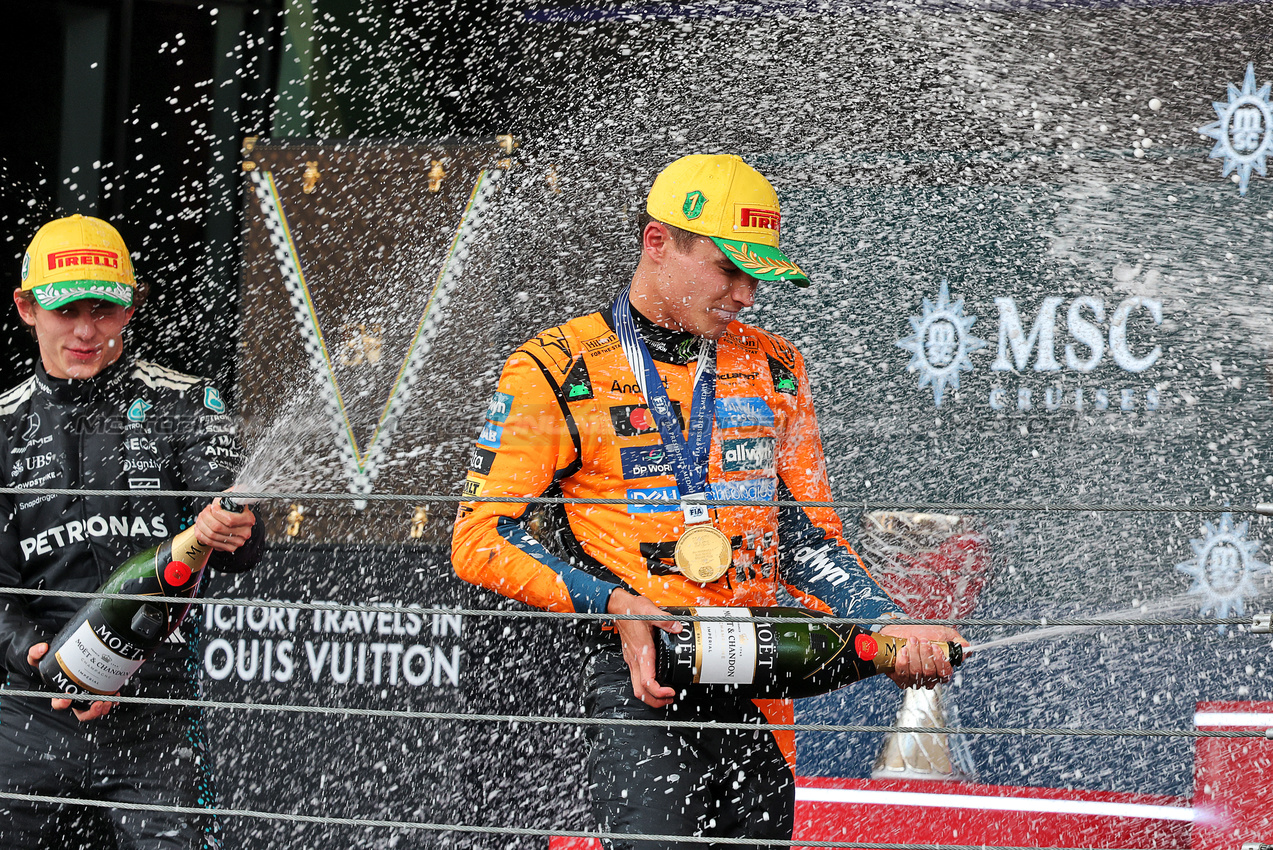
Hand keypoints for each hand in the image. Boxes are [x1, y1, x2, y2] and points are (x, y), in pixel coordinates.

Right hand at [27, 643, 115, 721]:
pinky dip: (112, 699)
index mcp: (60, 694)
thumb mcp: (40, 658)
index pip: (59, 704)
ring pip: (95, 709)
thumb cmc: (52, 663)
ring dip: (103, 708)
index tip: (67, 698)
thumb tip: (43, 649)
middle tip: (98, 703)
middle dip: (91, 712)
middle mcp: (75, 697)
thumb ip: (36, 653)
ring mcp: (87, 695)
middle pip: (82, 712)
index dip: (62, 704)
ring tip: (110, 700)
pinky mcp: (98, 690)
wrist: (66, 657)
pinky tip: (116, 694)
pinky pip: (105, 699)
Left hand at [194, 496, 255, 552]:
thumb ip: (234, 492)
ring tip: (201, 518)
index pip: (230, 520)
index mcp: (248, 519)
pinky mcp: (230, 548)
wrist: (236, 523)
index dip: (217, 513)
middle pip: (218, 528)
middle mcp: (245, 532)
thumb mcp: (235, 498)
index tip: (212, 507)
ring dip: (201, 525)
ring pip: (211, 535)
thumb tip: (238, 488)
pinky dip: (201, 534)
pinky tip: (201, 528)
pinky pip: (210, 542)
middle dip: (206, 518)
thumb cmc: (233, 509)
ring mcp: (237, 542)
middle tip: (203, 512)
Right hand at [606, 589, 681, 707]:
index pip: (647, 682)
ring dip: (651, 695)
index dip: (659, 692)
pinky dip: (647, 685)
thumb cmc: (632, 611)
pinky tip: (658, 681)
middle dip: (655, 701)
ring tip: (666, 694)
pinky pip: (637, 678)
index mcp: (641, 652)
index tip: (671, 692)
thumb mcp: (651, 612)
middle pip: (640, 691)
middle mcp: (635, 659)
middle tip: (670, 699)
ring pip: (637, 687)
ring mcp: (632, 660)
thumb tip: (678, 628)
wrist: (618, 607)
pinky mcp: (632, 658)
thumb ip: (666, 621)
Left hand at [878, 624, 968, 689]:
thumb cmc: (921, 632)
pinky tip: (903, 651)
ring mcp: (914, 679)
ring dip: (914, 655)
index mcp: (941, 670)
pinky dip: (903, 662)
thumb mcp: (941, 633)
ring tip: (911, 641)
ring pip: (916, 673)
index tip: (935, 646)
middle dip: (925, 654)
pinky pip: (902, 675)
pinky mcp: (900, 678)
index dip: (940, 661)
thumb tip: (967, 648)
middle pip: (930, 673)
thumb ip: (955, 642)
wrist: (899, 629)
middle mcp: (928, 678)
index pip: (945, 674)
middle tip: (922, 640)